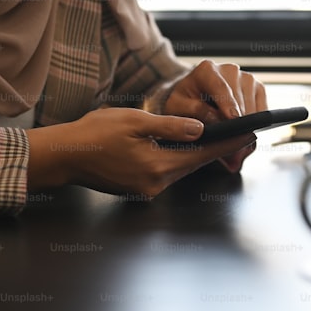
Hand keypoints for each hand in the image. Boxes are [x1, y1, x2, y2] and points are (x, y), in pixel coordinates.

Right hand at [25, 107, 255, 195]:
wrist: (62, 155)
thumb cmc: (93, 134)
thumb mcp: (135, 121)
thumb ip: (170, 127)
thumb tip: (200, 128)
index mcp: (157, 167)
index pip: (202, 154)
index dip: (227, 142)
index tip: (248, 133)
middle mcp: (155, 184)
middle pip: (194, 164)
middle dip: (218, 148)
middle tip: (242, 133)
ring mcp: (146, 189)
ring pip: (181, 169)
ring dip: (198, 154)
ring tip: (221, 137)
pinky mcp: (137, 188)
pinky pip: (166, 172)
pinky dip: (179, 159)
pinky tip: (188, 147)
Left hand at [161, 60, 267, 172]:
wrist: (193, 98)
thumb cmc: (185, 104)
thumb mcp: (179, 109)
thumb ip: (196, 114)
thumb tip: (217, 121)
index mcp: (207, 70)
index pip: (220, 87)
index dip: (228, 104)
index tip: (234, 120)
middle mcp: (229, 70)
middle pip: (239, 99)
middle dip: (238, 125)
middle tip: (234, 150)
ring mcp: (246, 78)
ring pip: (252, 106)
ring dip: (247, 129)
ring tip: (237, 149)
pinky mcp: (258, 88)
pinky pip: (262, 111)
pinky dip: (256, 126)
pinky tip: (245, 136)